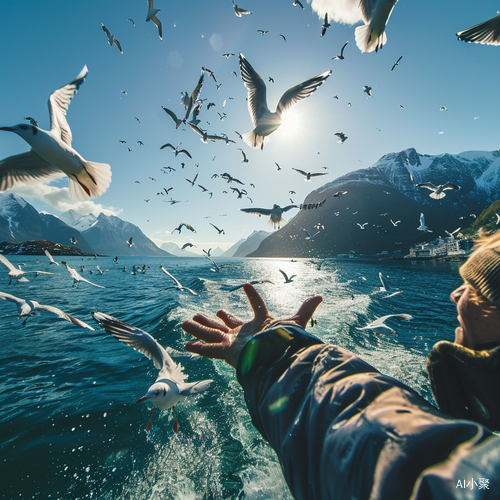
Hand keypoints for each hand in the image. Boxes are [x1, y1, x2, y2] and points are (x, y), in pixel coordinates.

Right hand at [182, 283, 321, 367]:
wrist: (278, 359)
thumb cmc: (286, 341)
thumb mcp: (296, 322)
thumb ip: (306, 309)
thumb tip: (320, 296)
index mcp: (259, 326)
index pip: (256, 309)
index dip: (252, 297)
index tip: (247, 286)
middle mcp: (243, 335)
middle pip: (224, 325)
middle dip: (211, 320)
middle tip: (199, 314)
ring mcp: (233, 343)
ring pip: (211, 334)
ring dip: (198, 329)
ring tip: (185, 322)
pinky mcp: (226, 352)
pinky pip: (209, 349)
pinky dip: (197, 347)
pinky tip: (186, 344)